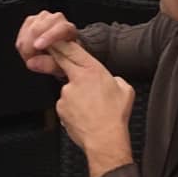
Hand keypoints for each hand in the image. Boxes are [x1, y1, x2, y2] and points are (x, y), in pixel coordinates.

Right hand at [15, 10, 78, 77]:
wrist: (60, 53)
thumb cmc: (64, 59)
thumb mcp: (60, 67)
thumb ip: (48, 65)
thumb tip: (31, 62)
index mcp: (69, 29)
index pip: (61, 28)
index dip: (48, 36)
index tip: (37, 46)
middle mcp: (57, 19)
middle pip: (38, 28)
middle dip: (30, 47)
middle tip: (32, 60)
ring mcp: (43, 18)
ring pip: (28, 30)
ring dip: (26, 47)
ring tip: (33, 57)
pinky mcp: (31, 20)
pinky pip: (21, 32)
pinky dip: (22, 45)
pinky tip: (29, 51)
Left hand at [51, 40, 134, 176]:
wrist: (105, 139)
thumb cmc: (115, 115)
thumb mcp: (125, 89)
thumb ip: (115, 80)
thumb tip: (112, 82)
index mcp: (93, 70)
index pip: (72, 50)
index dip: (61, 42)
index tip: (54, 37)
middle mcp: (76, 80)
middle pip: (62, 62)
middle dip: (56, 55)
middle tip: (52, 51)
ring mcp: (66, 95)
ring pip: (68, 89)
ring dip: (75, 95)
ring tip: (91, 108)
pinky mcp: (60, 109)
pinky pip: (65, 105)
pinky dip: (72, 109)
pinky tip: (84, 116)